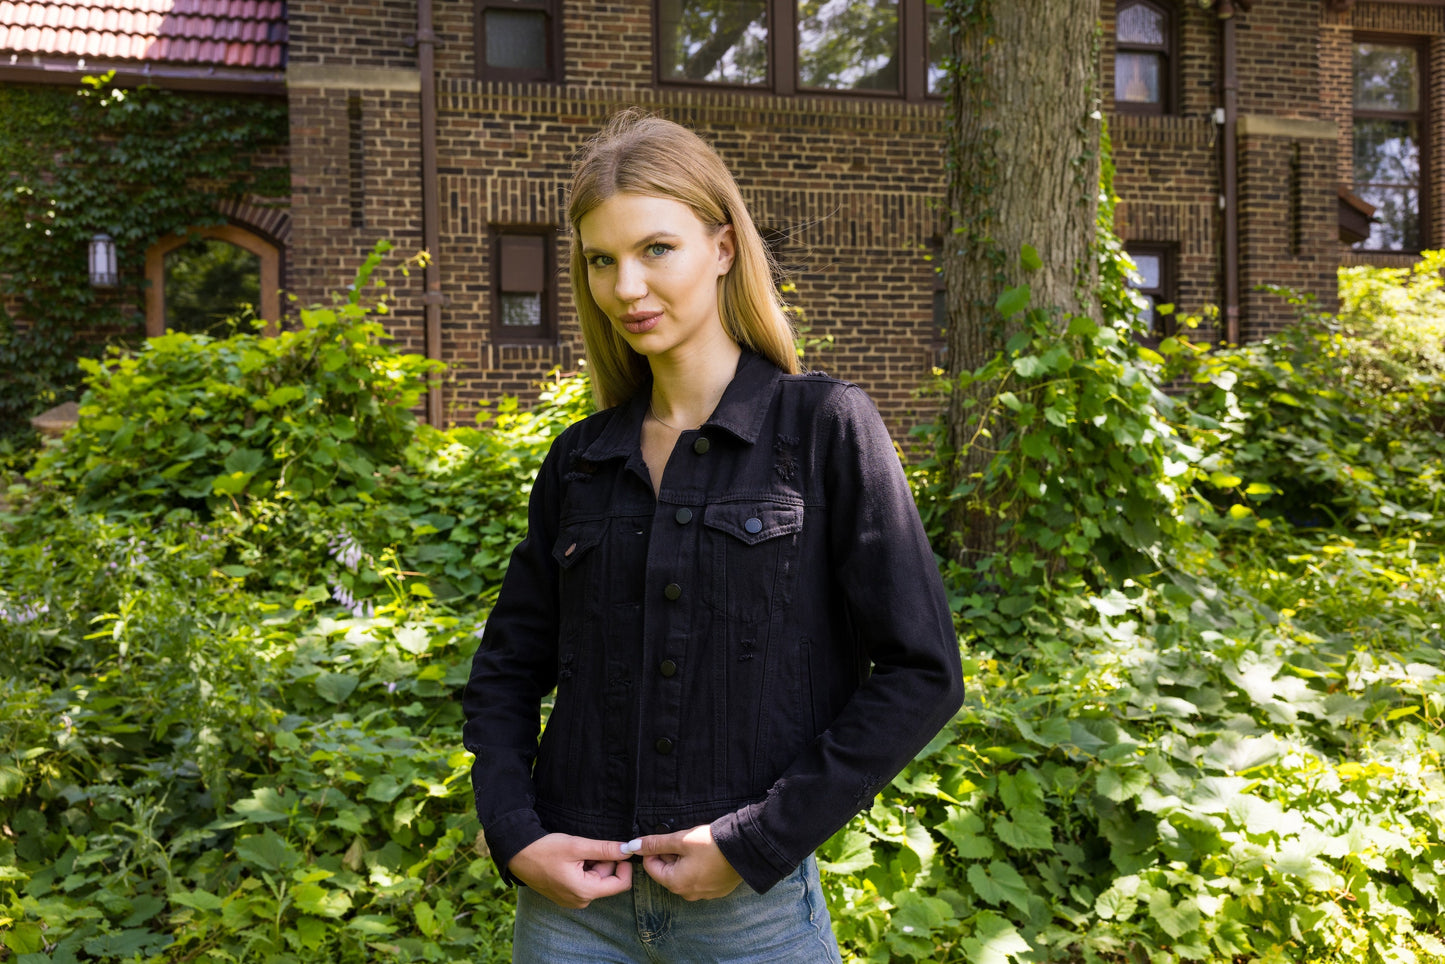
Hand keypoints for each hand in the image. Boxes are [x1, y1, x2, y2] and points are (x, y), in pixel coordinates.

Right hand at [507, 833, 633, 908]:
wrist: (517, 855)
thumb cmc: (545, 850)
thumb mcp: (577, 846)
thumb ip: (605, 849)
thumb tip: (628, 849)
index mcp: (585, 892)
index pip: (621, 884)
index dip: (624, 865)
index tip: (619, 849)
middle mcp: (581, 900)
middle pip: (607, 880)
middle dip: (603, 861)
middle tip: (586, 849)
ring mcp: (572, 899)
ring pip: (596, 879)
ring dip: (592, 863)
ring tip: (575, 854)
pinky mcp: (566, 895)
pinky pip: (584, 882)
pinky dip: (583, 868)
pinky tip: (570, 860)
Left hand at [624, 824, 742, 900]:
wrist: (746, 850)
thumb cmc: (711, 844)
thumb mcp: (680, 840)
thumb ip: (655, 843)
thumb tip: (631, 846)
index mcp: (675, 883)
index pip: (651, 868)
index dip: (652, 850)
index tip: (662, 838)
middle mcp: (687, 894)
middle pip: (667, 873)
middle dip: (669, 855)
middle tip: (681, 839)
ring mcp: (704, 894)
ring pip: (683, 876)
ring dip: (683, 861)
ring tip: (695, 845)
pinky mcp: (717, 890)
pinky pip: (699, 879)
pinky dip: (698, 867)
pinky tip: (707, 855)